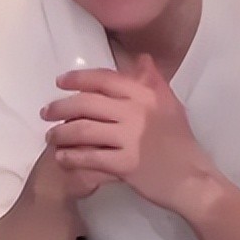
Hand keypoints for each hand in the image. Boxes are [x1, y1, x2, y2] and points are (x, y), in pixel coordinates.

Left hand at [41, 55, 216, 211]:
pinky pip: (90, 157)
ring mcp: (130, 139)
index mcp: (145, 94)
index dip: (77, 78)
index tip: (60, 82)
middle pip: (86, 103)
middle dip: (60, 107)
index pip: (103, 79)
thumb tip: (141, 58)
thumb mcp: (170, 106)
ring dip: (61, 132)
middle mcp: (136, 112)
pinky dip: (72, 157)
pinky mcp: (126, 165)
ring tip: (51, 136)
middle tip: (46, 112)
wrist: (194, 180)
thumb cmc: (179, 142)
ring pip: (83, 130)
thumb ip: (152, 81)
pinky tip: (62, 157)